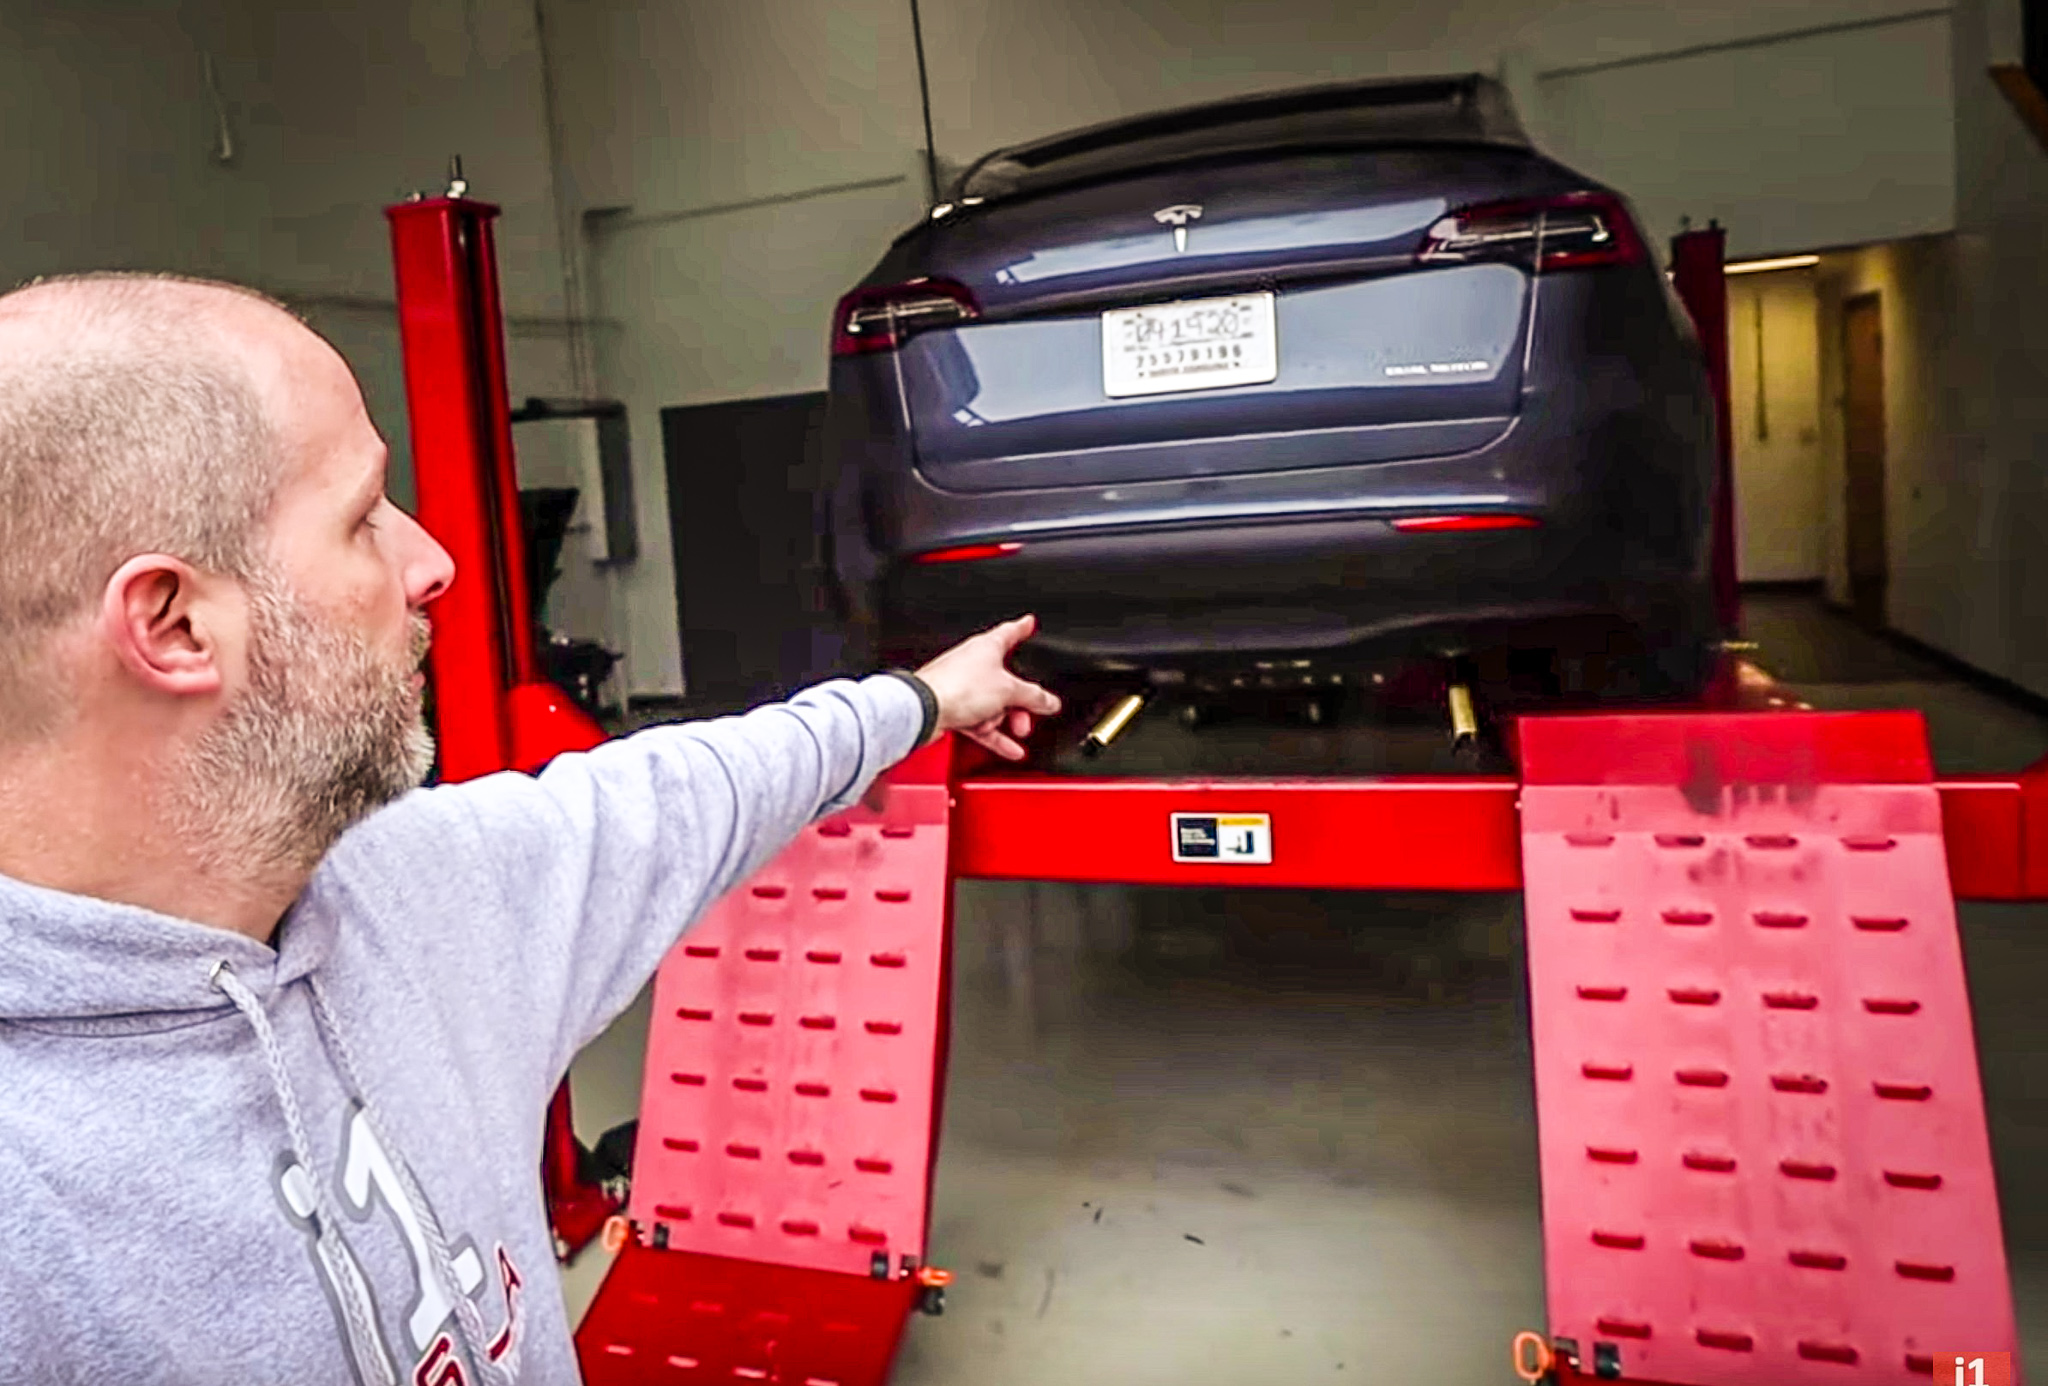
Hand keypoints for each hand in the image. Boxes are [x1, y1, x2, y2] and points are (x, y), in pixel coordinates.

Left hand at [913, 615, 1062, 759]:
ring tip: (1012, 730)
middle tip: (1029, 714)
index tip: (1029, 623)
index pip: (1009, 633)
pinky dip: (994, 736)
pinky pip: (980, 722)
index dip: (1022, 629)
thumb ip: (1033, 696)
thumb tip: (1049, 702)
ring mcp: (962, 687)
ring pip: (993, 705)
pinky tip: (1009, 748)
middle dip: (1020, 702)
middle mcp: (972, 663)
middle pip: (1006, 682)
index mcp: (986, 647)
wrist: (925, 710)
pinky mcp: (953, 709)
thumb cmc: (957, 686)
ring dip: (1003, 721)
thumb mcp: (1009, 690)